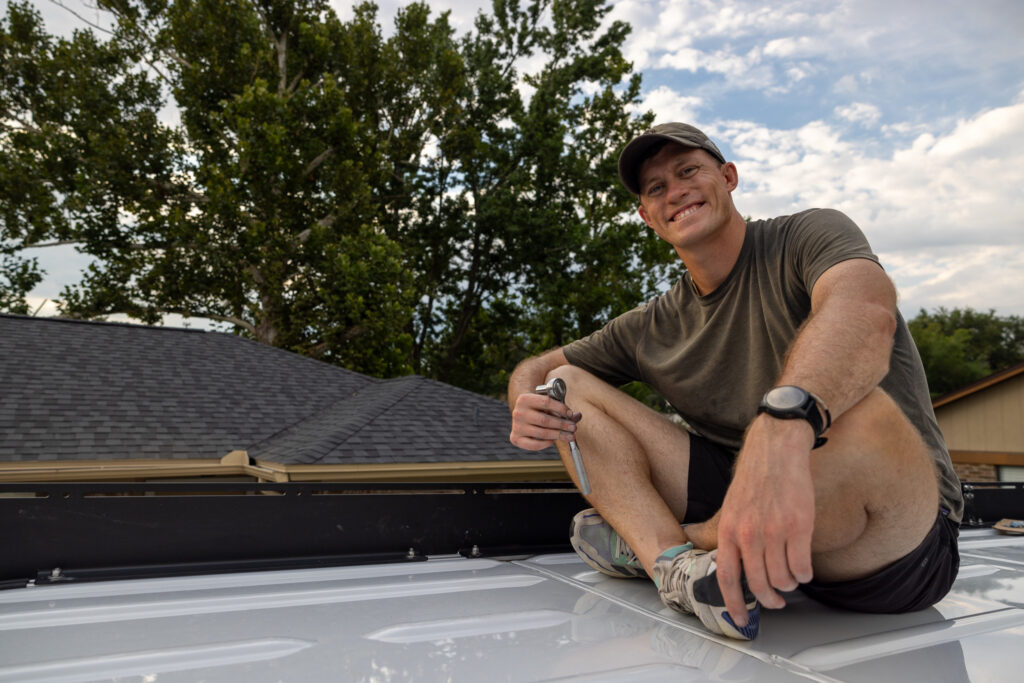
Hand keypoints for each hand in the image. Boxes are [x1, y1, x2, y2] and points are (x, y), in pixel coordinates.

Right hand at [509, 393, 581, 450]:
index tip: (570, 413)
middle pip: (545, 420)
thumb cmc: (538, 408)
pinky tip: (554, 440)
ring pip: (542, 433)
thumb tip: (578, 416)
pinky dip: (546, 444)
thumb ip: (562, 410)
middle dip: (562, 424)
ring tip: (569, 436)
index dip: (560, 408)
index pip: (546, 402)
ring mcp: (516, 426)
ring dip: (558, 435)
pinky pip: (534, 445)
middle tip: (573, 427)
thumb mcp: (548, 404)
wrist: (522, 413)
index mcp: (524, 399)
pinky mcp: (516, 438)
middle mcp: (518, 412)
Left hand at [714, 416, 815, 625]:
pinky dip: (804, 574)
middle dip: (769, 599)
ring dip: (789, 586)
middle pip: (758, 583)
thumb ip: (733, 536)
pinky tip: (803, 569)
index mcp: (728, 529)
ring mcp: (774, 531)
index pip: (726, 576)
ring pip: (783, 578)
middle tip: (776, 601)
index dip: (733, 602)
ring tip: (791, 580)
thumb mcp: (731, 507)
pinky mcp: (799, 526)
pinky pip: (802, 565)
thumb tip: (736, 566)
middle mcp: (749, 533)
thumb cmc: (754, 477)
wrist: (776, 449)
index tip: (740, 618)